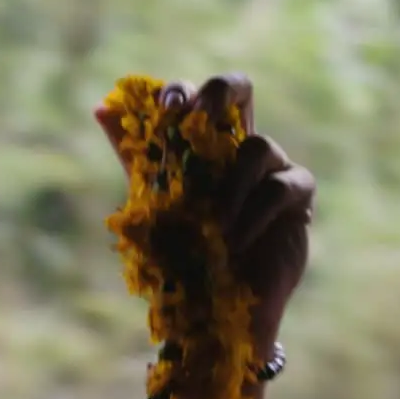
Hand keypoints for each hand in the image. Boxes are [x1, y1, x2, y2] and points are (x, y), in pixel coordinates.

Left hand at [95, 73, 314, 355]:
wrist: (215, 310)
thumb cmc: (184, 255)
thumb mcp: (151, 200)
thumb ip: (132, 154)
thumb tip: (100, 107)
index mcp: (202, 145)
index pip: (195, 97)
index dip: (181, 91)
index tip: (164, 110)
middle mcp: (237, 148)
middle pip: (240, 88)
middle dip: (219, 92)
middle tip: (197, 118)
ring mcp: (273, 168)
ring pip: (259, 145)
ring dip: (230, 184)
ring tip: (213, 224)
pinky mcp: (298, 198)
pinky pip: (280, 187)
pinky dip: (253, 214)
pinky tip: (235, 242)